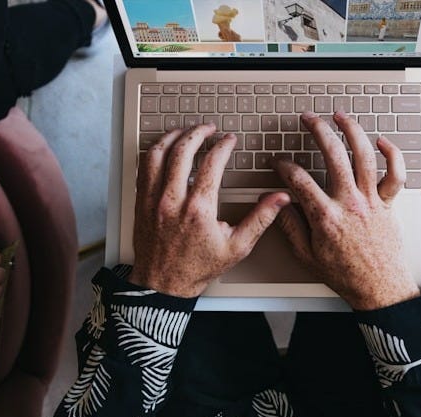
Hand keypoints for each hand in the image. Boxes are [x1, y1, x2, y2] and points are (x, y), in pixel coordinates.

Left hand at [129, 124, 289, 296]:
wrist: (164, 284)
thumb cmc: (198, 268)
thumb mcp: (237, 247)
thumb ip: (260, 218)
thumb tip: (279, 199)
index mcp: (198, 209)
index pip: (211, 163)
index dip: (223, 146)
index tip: (229, 141)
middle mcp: (172, 201)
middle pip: (182, 151)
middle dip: (198, 133)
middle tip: (208, 128)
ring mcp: (152, 200)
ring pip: (158, 154)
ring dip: (173, 137)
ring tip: (185, 131)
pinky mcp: (140, 203)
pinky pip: (143, 168)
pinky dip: (154, 152)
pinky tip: (163, 148)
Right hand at [273, 112, 418, 309]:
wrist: (379, 288)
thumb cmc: (345, 274)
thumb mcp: (306, 256)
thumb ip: (289, 226)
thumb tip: (276, 205)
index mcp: (326, 216)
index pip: (298, 179)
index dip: (284, 166)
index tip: (279, 163)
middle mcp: (350, 203)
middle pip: (333, 155)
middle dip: (317, 130)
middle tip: (309, 119)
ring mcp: (372, 201)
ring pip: (364, 155)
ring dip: (352, 131)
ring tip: (340, 117)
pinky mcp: (389, 204)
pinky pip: (395, 174)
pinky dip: (392, 154)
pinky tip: (382, 142)